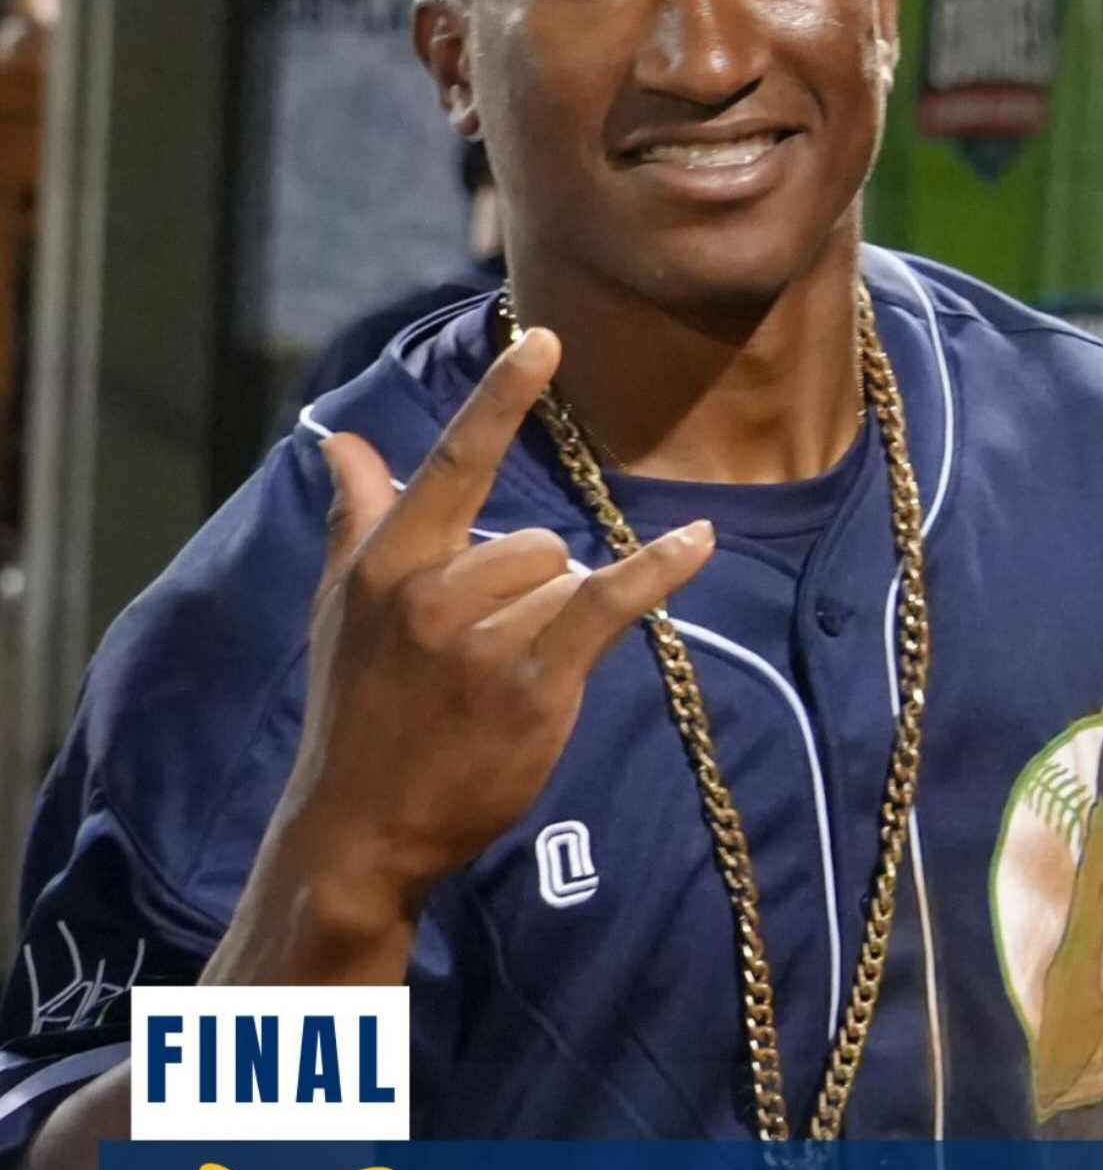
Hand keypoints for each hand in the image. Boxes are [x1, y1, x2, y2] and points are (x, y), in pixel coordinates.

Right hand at [284, 325, 713, 920]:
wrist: (362, 829)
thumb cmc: (355, 714)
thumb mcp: (338, 610)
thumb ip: (355, 517)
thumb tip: (342, 441)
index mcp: (386, 564)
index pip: (452, 463)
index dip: (501, 400)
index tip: (544, 340)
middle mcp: (432, 592)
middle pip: (531, 538)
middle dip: (528, 585)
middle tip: (481, 655)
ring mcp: (483, 641)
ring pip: (562, 577)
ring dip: (552, 620)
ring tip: (502, 679)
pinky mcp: (535, 686)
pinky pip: (609, 604)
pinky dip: (658, 570)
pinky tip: (697, 541)